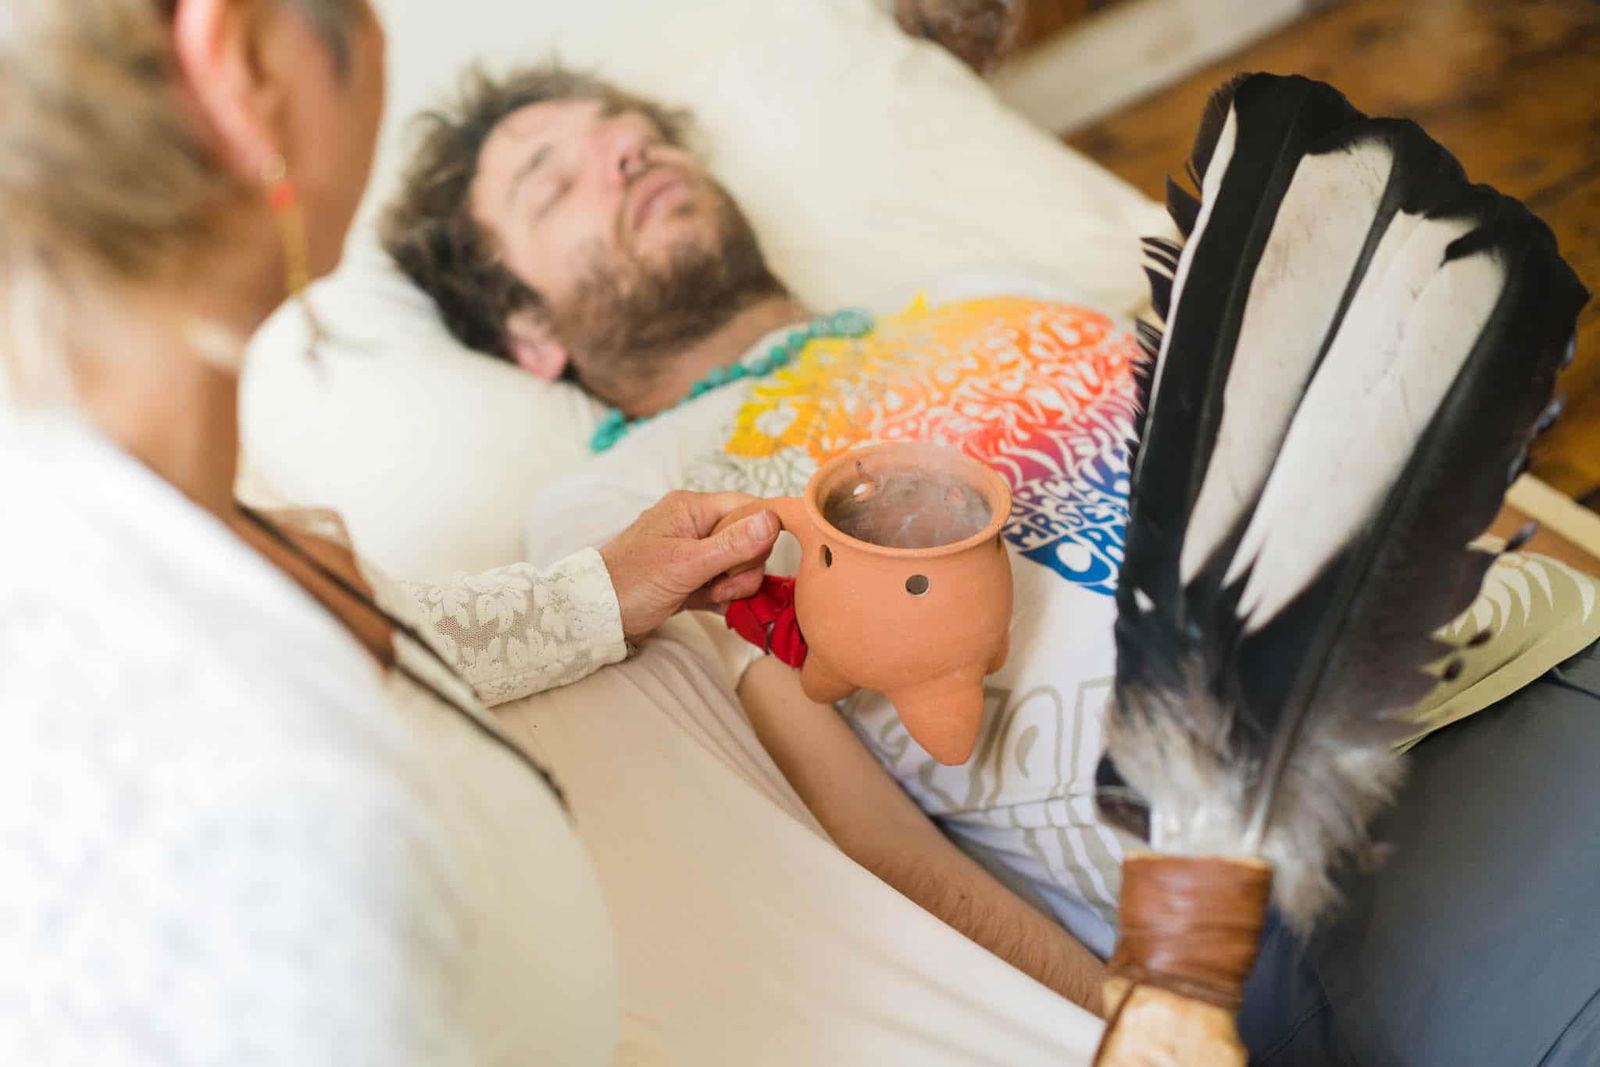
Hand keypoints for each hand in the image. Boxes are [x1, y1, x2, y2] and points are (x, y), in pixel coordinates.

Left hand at [600, 491, 781, 641]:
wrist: (595, 615)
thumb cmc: (632, 583)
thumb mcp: (686, 565)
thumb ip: (732, 545)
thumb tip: (773, 520)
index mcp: (692, 508)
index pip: (748, 507)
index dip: (759, 534)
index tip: (746, 562)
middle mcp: (695, 523)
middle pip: (748, 538)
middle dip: (744, 567)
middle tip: (721, 586)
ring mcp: (693, 550)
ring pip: (739, 563)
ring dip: (734, 585)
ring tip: (711, 596)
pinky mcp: (692, 575)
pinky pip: (724, 580)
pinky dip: (723, 595)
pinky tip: (711, 605)